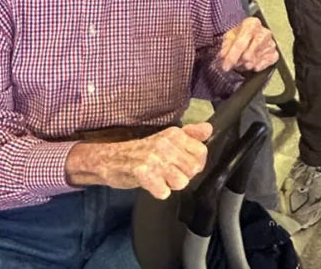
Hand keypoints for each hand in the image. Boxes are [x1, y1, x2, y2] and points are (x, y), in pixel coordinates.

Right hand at [65, 122, 212, 198]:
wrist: (111, 159)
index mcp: (174, 134)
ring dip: (173, 185)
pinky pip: (164, 191)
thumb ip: (190, 133)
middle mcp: (166, 144)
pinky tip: (153, 186)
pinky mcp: (143, 173)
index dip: (198, 163)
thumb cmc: (142, 151)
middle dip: (185, 176)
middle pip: (193, 169)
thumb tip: (209, 129)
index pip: (202, 151)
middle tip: (171, 174)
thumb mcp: (167, 138)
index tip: (187, 166)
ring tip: (162, 180)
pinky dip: (160, 192)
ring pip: (182, 181)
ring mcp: (155, 158)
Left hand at [218, 16, 277, 71]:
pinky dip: (256, 66)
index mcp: (252, 24)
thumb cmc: (242, 34)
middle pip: (248, 54)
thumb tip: (224, 55)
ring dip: (246, 64)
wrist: (254, 34)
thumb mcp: (230, 36)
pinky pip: (263, 65)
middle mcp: (264, 32)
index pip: (241, 43)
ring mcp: (271, 44)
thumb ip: (226, 45)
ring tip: (243, 60)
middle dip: (238, 61)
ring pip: (254, 61)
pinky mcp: (274, 54)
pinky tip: (252, 62)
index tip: (225, 66)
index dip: (232, 56)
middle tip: (234, 63)